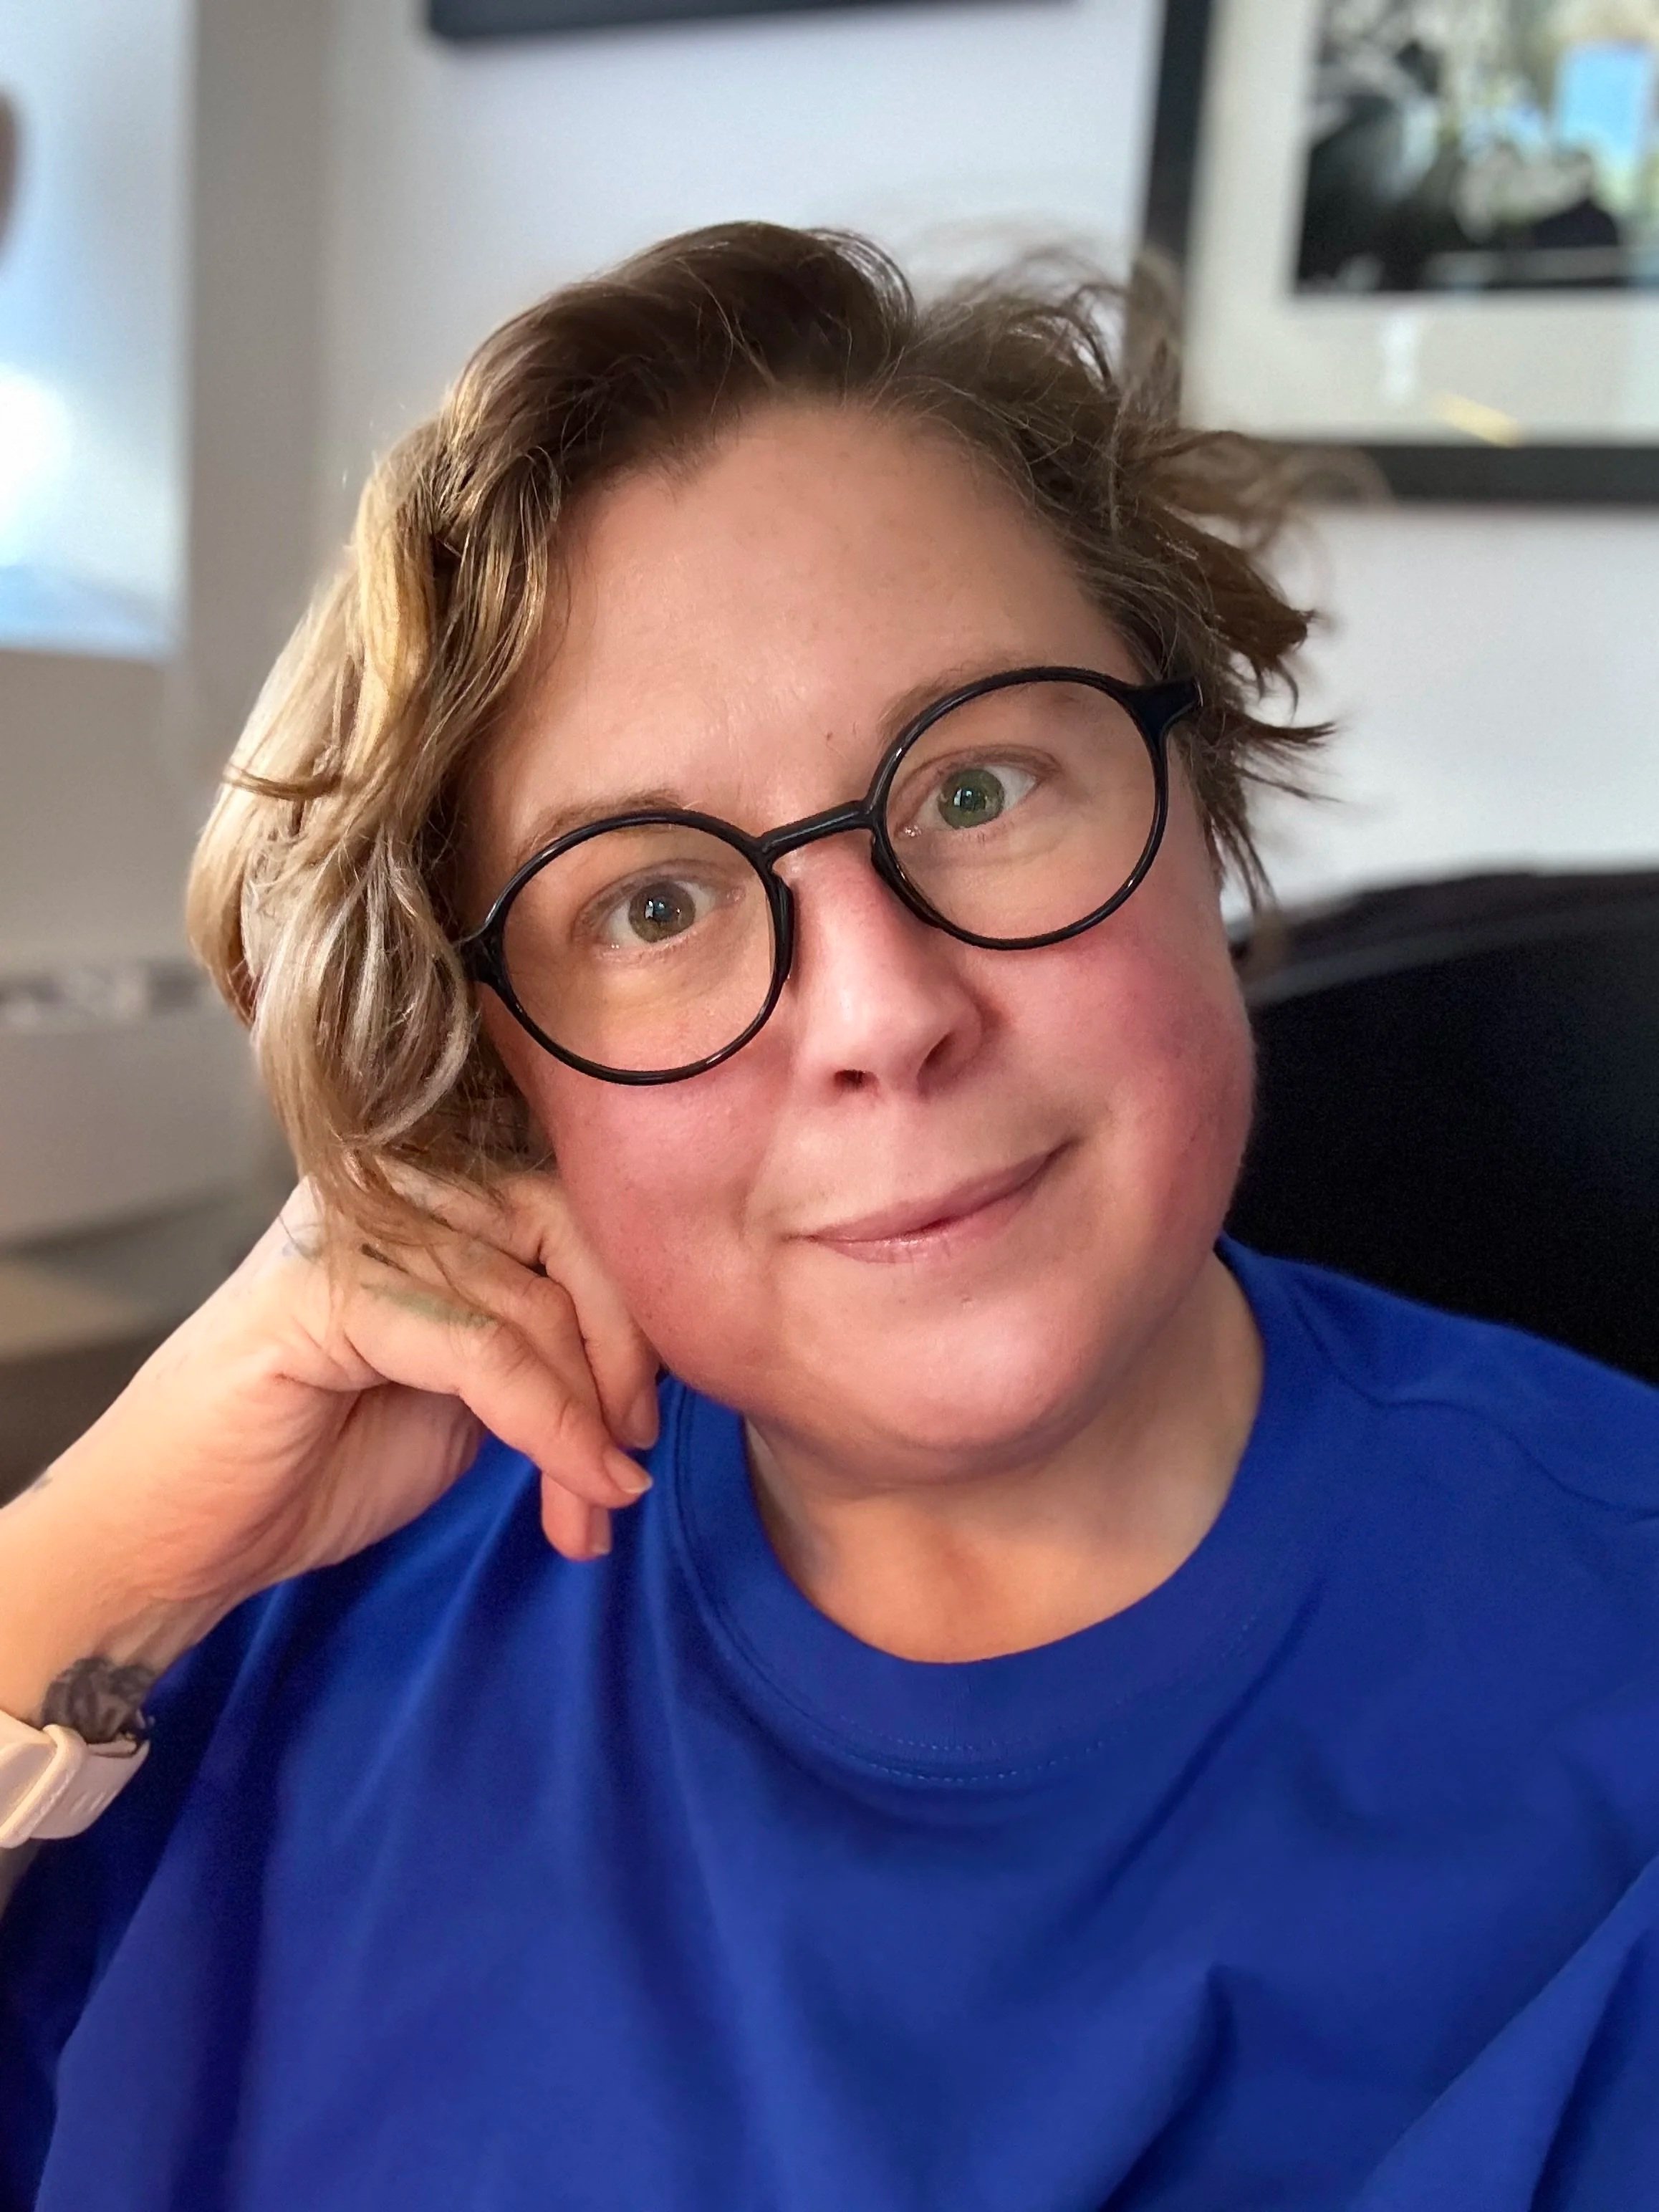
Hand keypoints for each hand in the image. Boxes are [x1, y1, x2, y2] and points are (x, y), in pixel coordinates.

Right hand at [0, 1174, 657, 1723]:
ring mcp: (346, 1232)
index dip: (631, 1310)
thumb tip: (652, 1373)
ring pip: (528, 1299)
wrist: (180, 1538)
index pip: (568, 1206)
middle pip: (563, 1227)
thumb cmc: (311, 1466)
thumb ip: (537, 1352)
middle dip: (623, 1350)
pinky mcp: (321, 1294)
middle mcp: (386, 1193)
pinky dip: (550, 1425)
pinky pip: (481, 1348)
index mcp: (423, 1198)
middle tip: (630, 1453)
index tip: (643, 1421)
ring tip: (595, 1503)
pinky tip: (579, 1488)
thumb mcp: (463, 1399)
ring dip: (584, 1416)